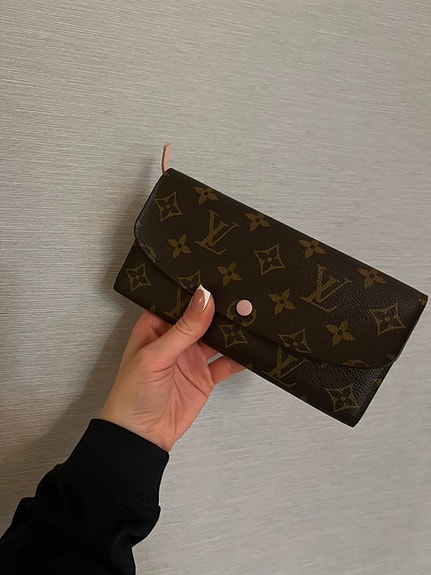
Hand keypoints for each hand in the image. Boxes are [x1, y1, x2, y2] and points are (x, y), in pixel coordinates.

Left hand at [100, 285, 244, 450]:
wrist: (141, 437)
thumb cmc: (132, 394)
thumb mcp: (156, 356)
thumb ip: (183, 329)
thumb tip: (204, 299)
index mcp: (156, 326)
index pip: (180, 301)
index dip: (197, 291)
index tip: (219, 278)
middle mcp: (175, 339)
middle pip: (203, 318)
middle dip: (220, 310)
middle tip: (242, 298)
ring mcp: (192, 358)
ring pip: (218, 338)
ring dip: (232, 332)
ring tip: (251, 319)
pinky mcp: (205, 377)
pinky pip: (226, 363)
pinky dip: (240, 357)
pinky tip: (251, 349)